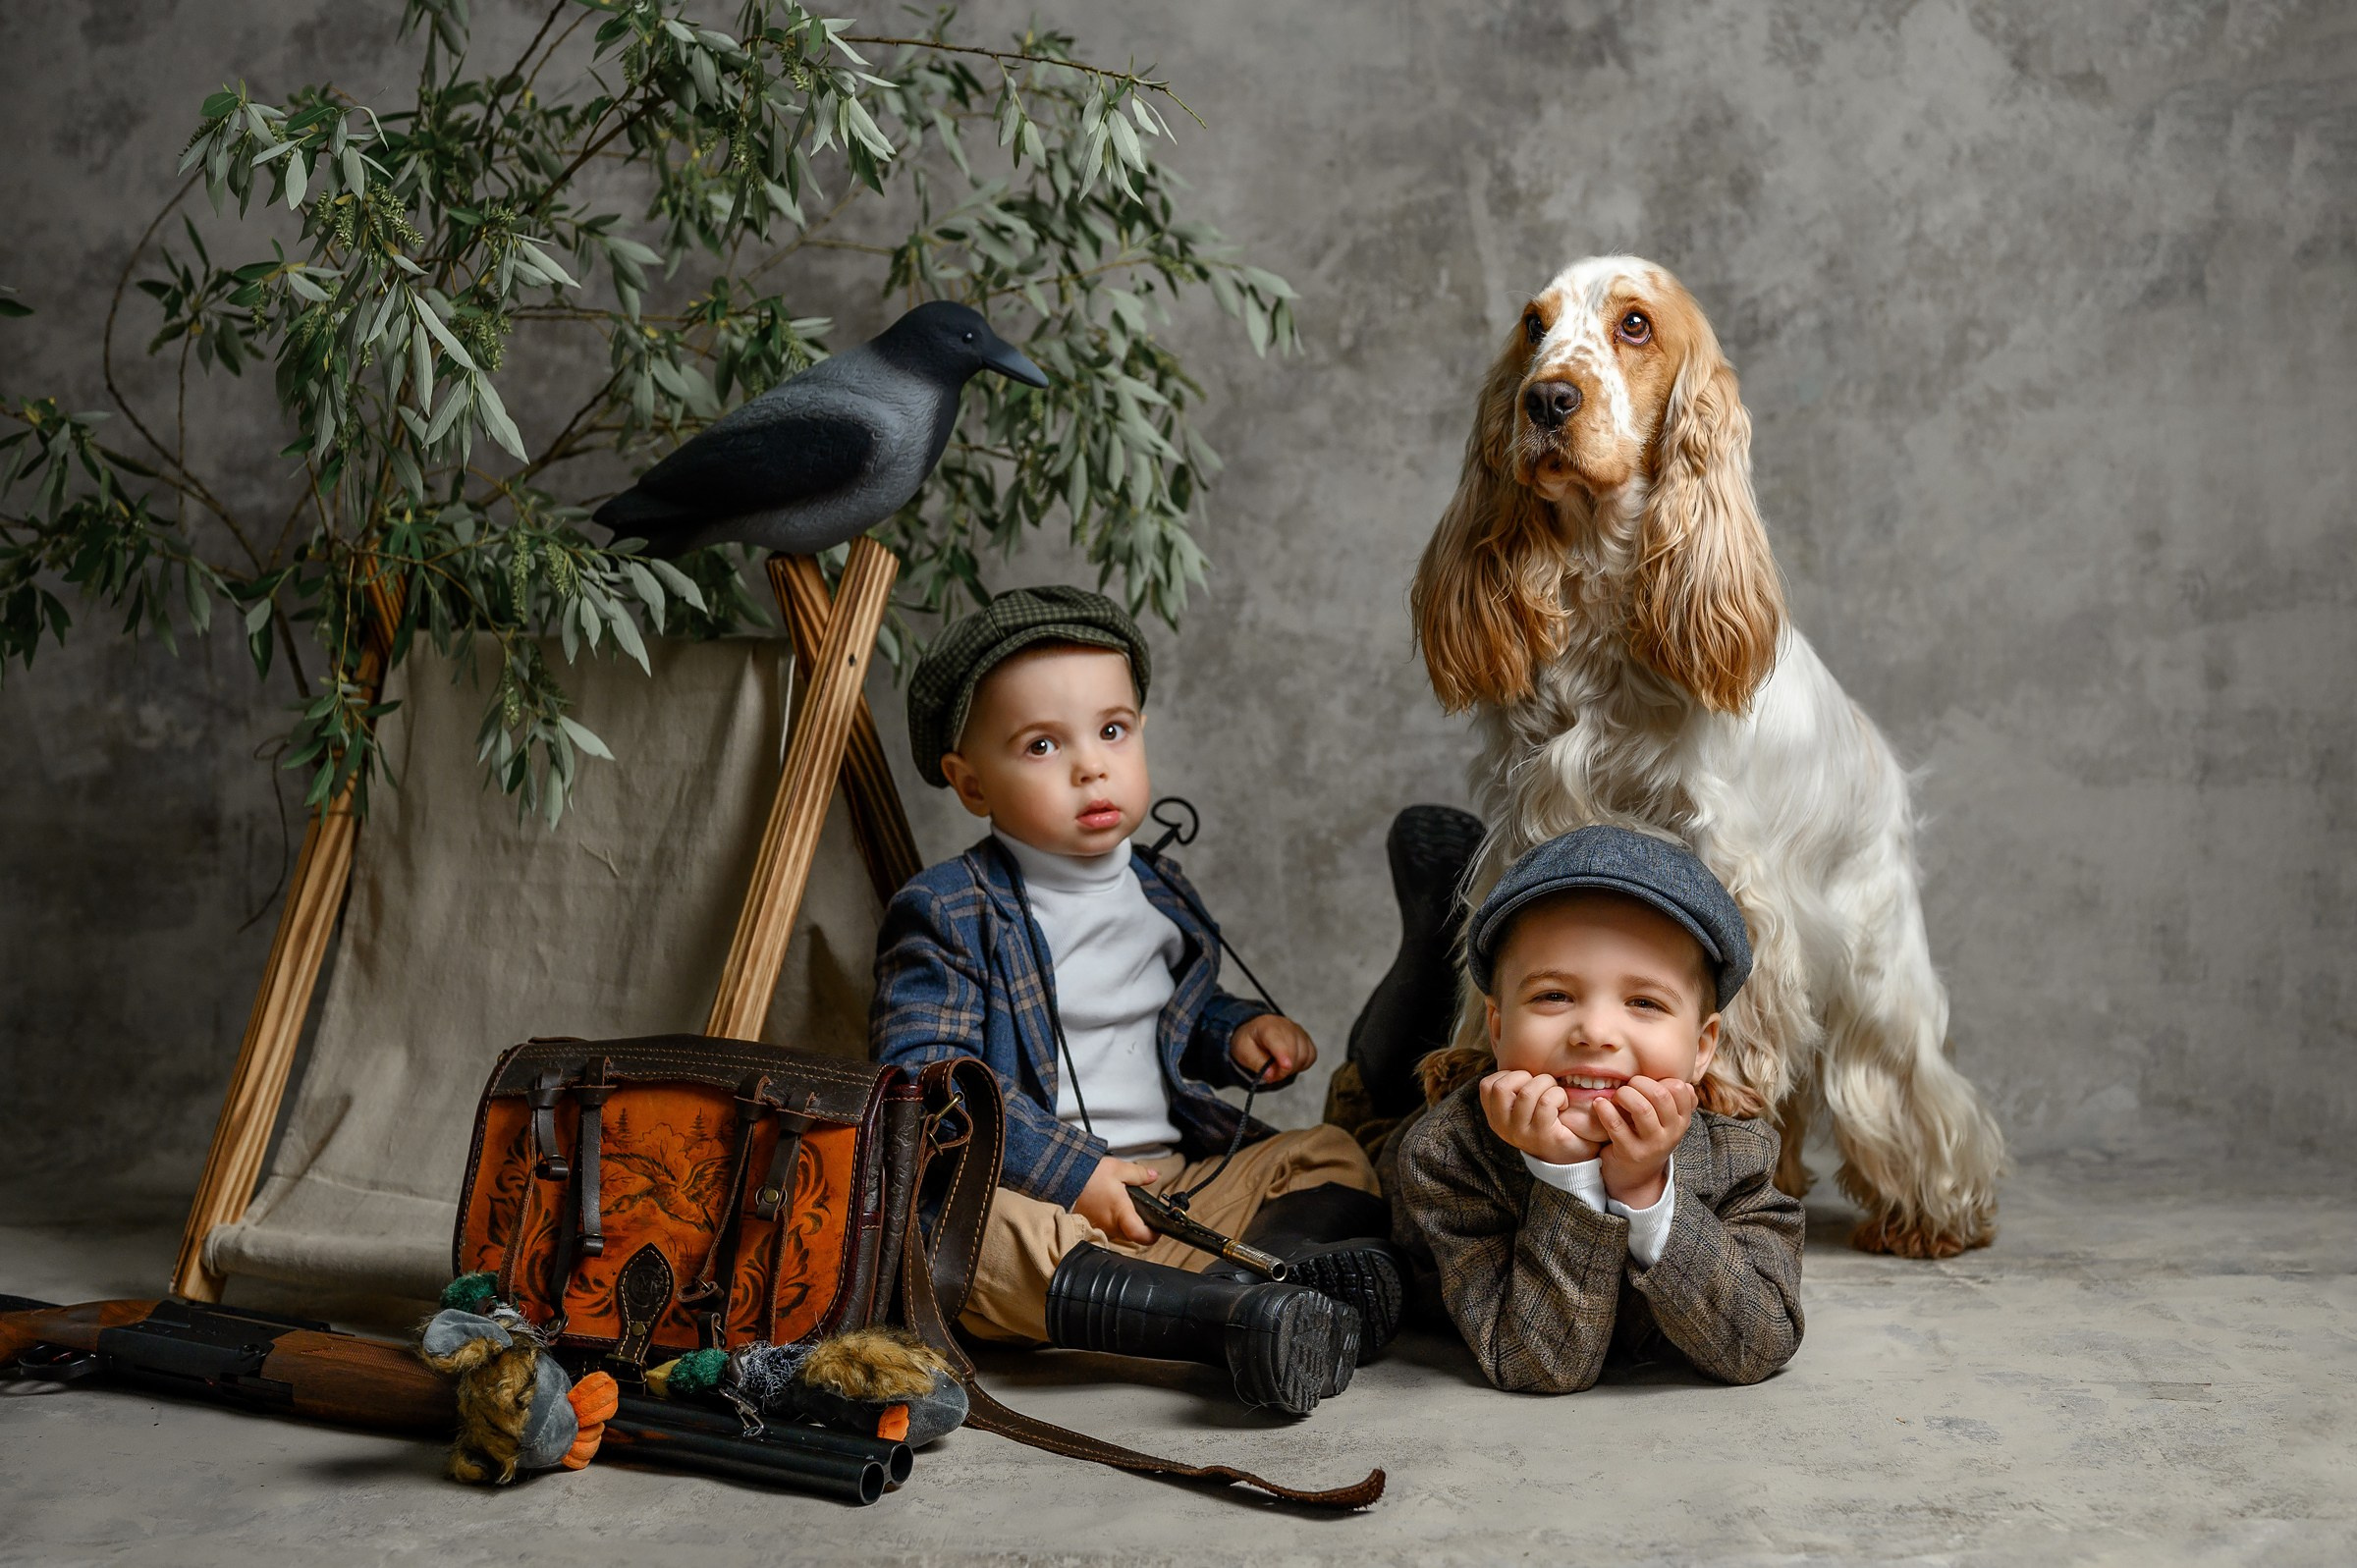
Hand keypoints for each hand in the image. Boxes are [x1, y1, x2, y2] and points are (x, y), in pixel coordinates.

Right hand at [1072, 1156, 1158, 1244]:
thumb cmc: (1088, 1176)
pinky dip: (1107, 1217)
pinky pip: (1104, 1226)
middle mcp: (1110, 1226)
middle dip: (1137, 1222)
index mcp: (1121, 1214)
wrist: (1060, 1178)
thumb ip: (1138, 1174)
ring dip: (1121, 1219)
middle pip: (1131, 1234)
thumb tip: (1152, 1176)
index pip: (1142, 1236)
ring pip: (1117, 1230)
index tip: (1157, 1228)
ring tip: (1118, 1200)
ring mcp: (1098, 1227)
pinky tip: (1104, 1202)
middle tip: (1137, 1206)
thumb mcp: (1118, 1169)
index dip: (1153, 1235)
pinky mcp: (1088, 1225)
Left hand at [1228, 1014, 1316, 1086]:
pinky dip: (1302, 1065)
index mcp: (1267, 1026)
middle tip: (1271, 1075)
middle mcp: (1286, 1026)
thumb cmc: (1249, 1040)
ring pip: (1305, 1055)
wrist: (1256, 1031)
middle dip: (1283, 1070)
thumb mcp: (1243, 1051)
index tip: (1285, 1067)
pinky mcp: (1306, 1039)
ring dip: (1293, 1068)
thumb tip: (1271, 1074)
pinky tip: (1289, 1064)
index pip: (1279, 1040)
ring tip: (1278, 1068)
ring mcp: (1299, 1031)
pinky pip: (1311, 1056)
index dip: (1284, 1054)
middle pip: (1294, 1051)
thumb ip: (1256, 1063)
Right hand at [1480, 1069, 1600, 1165]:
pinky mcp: (1542, 1136)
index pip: (1487, 1085)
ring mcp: (1521, 1133)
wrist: (1572, 1158)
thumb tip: (1518, 1051)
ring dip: (1546, 1084)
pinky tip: (1564, 1104)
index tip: (1526, 1083)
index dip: (1509, 1075)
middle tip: (1541, 1086)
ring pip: (1527, 1092)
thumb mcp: (1524, 1107)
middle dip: (1525, 1077)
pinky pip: (1546, 1102)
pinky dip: (1558, 1096)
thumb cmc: (1549, 1123)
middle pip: (1501, 1087)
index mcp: (1496, 1117)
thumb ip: (1516, 1087)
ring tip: (1555, 1094)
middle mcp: (1503, 1127)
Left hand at [1594, 1075, 1694, 1209]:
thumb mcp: (1667, 1123)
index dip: (1660, 1079)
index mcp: (1681, 1121)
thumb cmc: (1648, 1139)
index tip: (1645, 1084)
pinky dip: (1605, 1109)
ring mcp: (1651, 1145)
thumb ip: (1674, 1102)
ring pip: (1641, 1108)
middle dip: (1639, 1083)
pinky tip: (1599, 1103)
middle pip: (1660, 1095)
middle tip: (1628, 1087)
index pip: (1679, 1089)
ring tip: (1616, 1096)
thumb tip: (1683, 1083)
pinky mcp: (1630, 1153)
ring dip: (1624, 1095)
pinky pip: (1616, 1125)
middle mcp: (1671, 1133)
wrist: (1636, 1178)